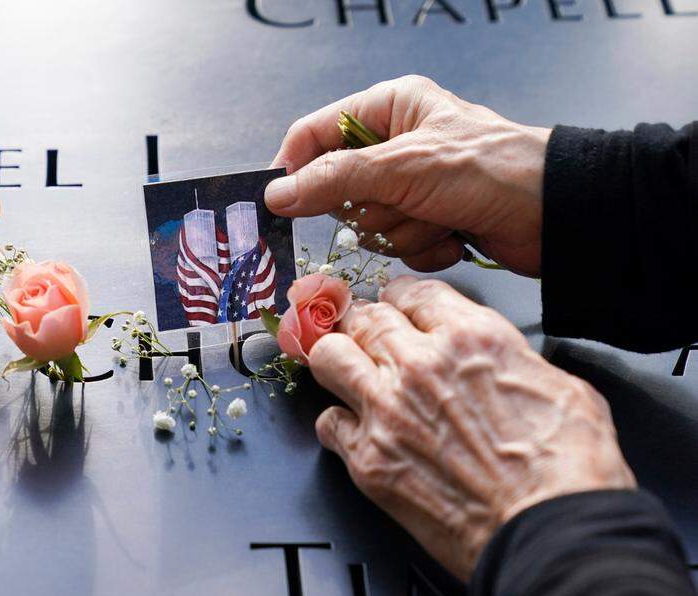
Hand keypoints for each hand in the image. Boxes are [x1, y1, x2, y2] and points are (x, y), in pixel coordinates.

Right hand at [265, 75, 549, 276]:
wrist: (557, 214)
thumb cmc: (492, 169)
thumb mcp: (404, 167)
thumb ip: (334, 179)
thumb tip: (278, 193)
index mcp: (389, 108)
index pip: (314, 134)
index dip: (295, 168)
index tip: (281, 202)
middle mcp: (396, 145)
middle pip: (337, 189)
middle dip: (372, 208)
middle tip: (402, 203)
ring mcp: (412, 186)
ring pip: (367, 224)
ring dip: (402, 231)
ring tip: (440, 218)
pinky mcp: (429, 221)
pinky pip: (396, 245)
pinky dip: (423, 247)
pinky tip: (453, 235)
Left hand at [307, 276, 634, 578]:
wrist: (550, 533)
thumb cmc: (569, 470)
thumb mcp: (561, 385)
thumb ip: (512, 361)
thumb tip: (501, 364)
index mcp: (471, 338)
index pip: (413, 292)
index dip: (403, 298)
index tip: (400, 306)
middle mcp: (419, 366)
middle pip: (364, 317)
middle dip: (365, 323)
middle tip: (369, 335)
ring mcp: (386, 411)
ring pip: (328, 356)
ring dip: (338, 360)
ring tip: (348, 370)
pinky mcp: (367, 459)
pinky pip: (327, 423)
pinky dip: (338, 423)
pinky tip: (354, 429)